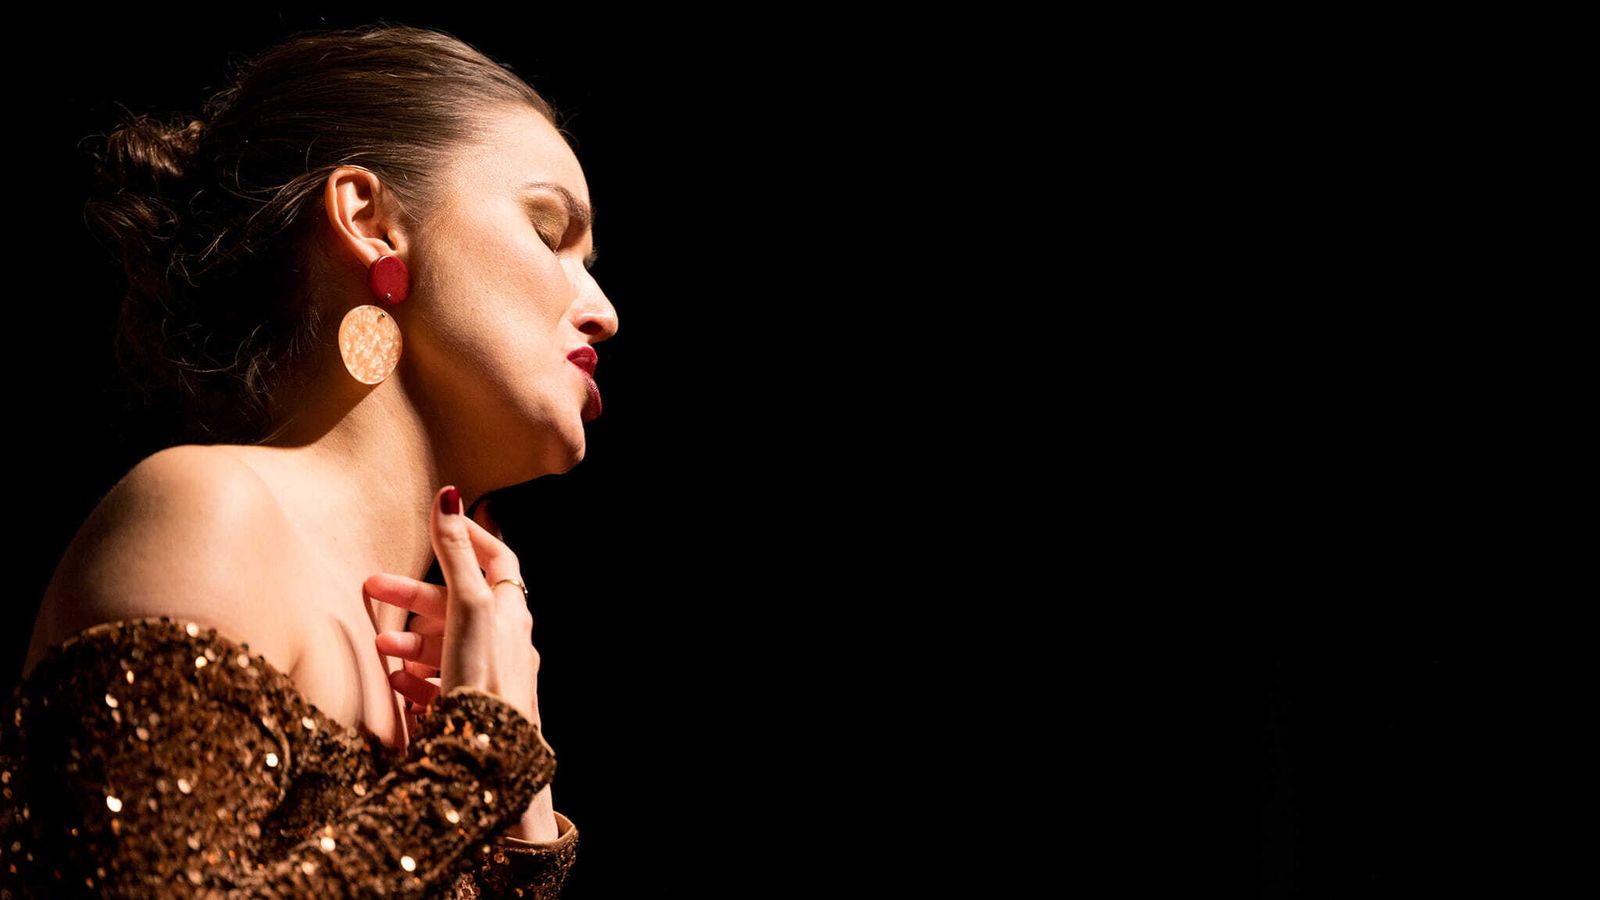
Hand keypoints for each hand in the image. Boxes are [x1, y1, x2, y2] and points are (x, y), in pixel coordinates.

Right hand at [365, 486, 542, 730]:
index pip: (497, 560)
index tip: (438, 523)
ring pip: (446, 646)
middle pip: (457, 605)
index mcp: (510, 610)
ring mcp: (491, 675)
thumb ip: (455, 553)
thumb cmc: (485, 673)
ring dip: (411, 642)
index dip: (468, 537)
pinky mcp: (474, 708)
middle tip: (371, 587)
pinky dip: (418, 679)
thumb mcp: (468, 604)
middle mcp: (505, 640)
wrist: (492, 752)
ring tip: (383, 646)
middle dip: (413, 596)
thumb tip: (448, 495)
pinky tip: (398, 682)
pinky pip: (443, 686)